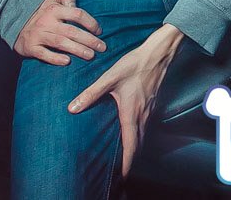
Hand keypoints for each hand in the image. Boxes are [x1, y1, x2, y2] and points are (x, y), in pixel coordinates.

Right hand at [13, 0, 106, 65]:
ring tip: (90, 55)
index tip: (99, 31)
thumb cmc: (42, 11)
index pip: (77, 14)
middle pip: (71, 31)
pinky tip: (67, 62)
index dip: (90, 22)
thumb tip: (76, 4)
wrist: (16, 21)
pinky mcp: (31, 47)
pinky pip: (44, 54)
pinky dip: (55, 58)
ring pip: (60, 43)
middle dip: (89, 40)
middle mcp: (47, 22)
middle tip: (102, 47)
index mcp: (54, 10)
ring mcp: (38, 35)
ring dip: (77, 50)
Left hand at [68, 23, 184, 176]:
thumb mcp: (109, 78)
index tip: (122, 176)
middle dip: (131, 160)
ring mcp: (150, 110)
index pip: (130, 144)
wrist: (158, 53)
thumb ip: (91, 93)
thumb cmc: (135, 64)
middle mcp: (143, 115)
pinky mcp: (152, 104)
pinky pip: (146, 126)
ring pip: (143, 135)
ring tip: (126, 158)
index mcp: (132, 113)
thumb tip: (72, 108)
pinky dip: (140, 136)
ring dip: (136, 148)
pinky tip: (133, 133)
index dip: (126, 162)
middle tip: (122, 173)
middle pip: (138, 144)